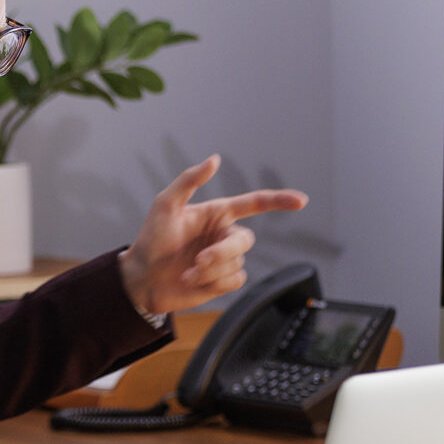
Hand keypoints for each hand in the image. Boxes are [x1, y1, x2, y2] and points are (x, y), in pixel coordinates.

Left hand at [119, 154, 306, 314]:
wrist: (142, 278)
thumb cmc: (151, 239)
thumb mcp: (165, 205)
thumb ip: (189, 180)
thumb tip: (215, 159)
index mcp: (217, 213)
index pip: (254, 204)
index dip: (279, 201)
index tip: (301, 201)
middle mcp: (224, 235)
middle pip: (245, 241)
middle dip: (222, 252)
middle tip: (198, 260)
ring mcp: (225, 259)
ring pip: (237, 264)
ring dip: (210, 270)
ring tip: (187, 272)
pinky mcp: (222, 281)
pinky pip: (234, 281)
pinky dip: (213, 283)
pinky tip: (194, 282)